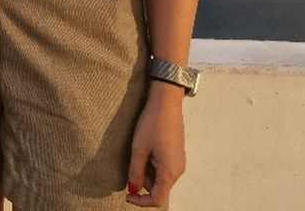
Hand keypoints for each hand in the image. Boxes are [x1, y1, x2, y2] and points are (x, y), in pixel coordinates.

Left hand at [126, 85, 186, 205]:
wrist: (166, 103)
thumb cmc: (152, 124)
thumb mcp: (139, 148)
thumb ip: (135, 172)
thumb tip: (133, 189)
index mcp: (170, 172)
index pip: (157, 199)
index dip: (141, 202)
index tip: (127, 195)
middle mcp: (178, 170)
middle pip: (158, 187)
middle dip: (142, 180)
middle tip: (133, 159)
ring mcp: (178, 162)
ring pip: (159, 177)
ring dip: (146, 170)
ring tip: (140, 149)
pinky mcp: (176, 154)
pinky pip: (163, 167)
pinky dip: (152, 163)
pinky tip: (146, 147)